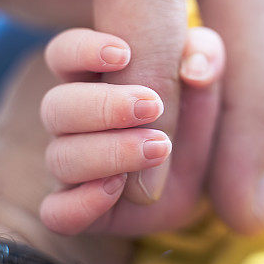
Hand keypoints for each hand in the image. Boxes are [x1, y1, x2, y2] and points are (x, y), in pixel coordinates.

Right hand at [39, 27, 224, 234]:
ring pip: (59, 156)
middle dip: (103, 106)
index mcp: (93, 79)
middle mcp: (74, 123)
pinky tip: (115, 189)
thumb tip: (195, 68)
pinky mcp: (79, 210)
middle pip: (55, 106)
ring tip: (157, 148)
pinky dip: (80, 203)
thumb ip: (206, 60)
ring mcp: (73, 168)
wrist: (204, 180)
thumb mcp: (208, 83)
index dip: (81, 50)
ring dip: (107, 152)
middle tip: (152, 106)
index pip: (62, 54)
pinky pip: (57, 213)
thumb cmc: (195, 118)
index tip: (123, 54)